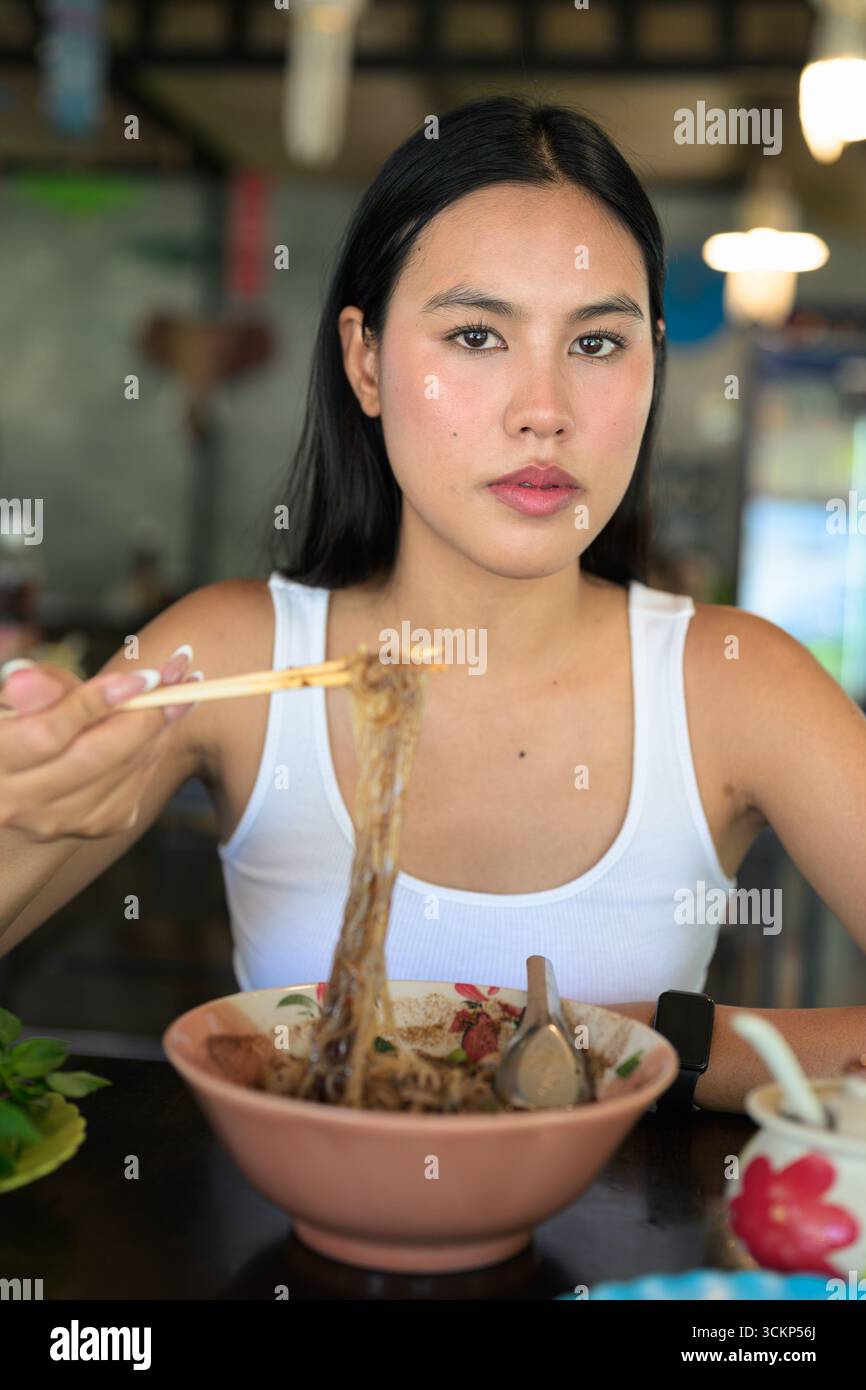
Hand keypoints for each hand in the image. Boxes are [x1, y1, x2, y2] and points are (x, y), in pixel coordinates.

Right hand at [0, 645, 202, 841]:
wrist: (22, 790)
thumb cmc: (20, 727)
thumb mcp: (13, 703)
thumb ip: (32, 691)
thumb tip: (29, 678)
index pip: (47, 733)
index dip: (96, 702)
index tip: (141, 676)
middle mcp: (19, 802)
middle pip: (95, 758)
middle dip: (145, 714)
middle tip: (178, 675)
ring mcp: (58, 821)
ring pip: (123, 771)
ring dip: (159, 727)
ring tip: (182, 687)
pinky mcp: (94, 826)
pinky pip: (136, 783)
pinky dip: (153, 749)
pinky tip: (161, 722)